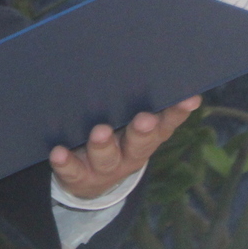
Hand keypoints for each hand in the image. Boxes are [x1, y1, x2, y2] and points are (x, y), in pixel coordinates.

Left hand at [49, 96, 199, 200]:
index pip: (166, 124)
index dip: (177, 112)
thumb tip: (157, 65)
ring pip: (106, 157)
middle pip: (139, 143)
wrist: (89, 182)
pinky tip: (58, 152)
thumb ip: (140, 100)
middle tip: (145, 119)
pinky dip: (66, 162)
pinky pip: (73, 171)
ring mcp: (104, 168)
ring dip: (103, 144)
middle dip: (142, 131)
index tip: (189, 98)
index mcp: (145, 139)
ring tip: (100, 132)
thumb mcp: (130, 125)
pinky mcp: (79, 177)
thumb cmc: (114, 138)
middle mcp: (129, 154)